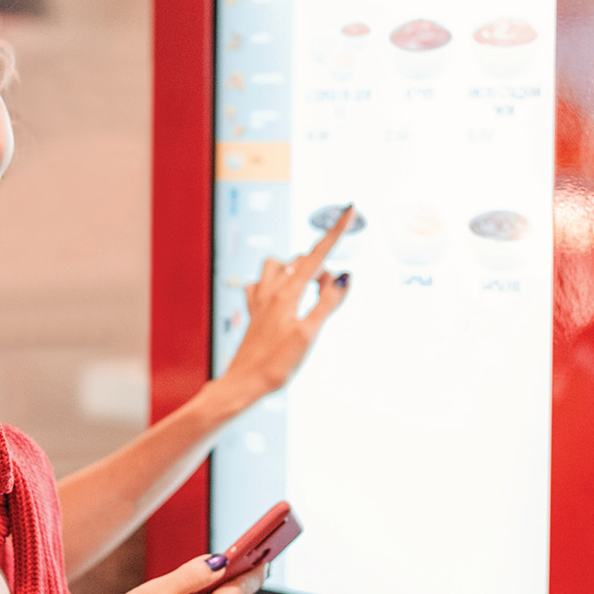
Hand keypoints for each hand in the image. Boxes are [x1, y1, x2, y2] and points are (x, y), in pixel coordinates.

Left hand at [219, 205, 355, 404]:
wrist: (243, 384)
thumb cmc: (275, 364)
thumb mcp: (309, 334)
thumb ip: (327, 304)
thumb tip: (343, 277)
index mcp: (287, 293)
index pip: (317, 255)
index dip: (335, 232)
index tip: (349, 209)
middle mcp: (271, 291)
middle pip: (302, 262)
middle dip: (321, 268)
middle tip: (331, 294)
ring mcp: (260, 301)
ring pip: (276, 267)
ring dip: (295, 270)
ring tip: (307, 293)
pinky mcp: (254, 313)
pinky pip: (260, 285)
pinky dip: (274, 284)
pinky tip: (280, 298)